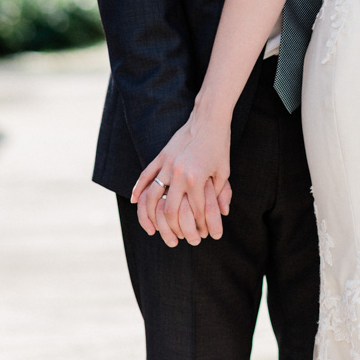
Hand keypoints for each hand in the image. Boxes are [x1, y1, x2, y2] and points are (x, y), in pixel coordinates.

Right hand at [131, 106, 231, 241]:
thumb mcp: (224, 170)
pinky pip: (145, 175)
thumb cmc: (219, 145)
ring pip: (151, 196)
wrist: (208, 118)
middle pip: (169, 210)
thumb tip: (222, 214)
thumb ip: (221, 193)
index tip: (202, 235)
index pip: (195, 211)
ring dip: (150, 216)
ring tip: (152, 230)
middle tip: (177, 241)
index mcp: (196, 179)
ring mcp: (167, 165)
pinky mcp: (161, 156)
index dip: (199, 226)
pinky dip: (138, 189)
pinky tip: (135, 201)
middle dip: (173, 229)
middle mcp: (178, 174)